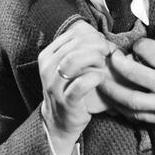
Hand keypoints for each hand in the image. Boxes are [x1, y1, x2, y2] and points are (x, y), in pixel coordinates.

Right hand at [39, 23, 110, 154]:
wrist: (59, 121)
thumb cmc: (70, 88)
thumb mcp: (69, 65)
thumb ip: (79, 48)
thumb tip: (97, 33)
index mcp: (47, 55)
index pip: (71, 35)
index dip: (91, 35)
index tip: (102, 41)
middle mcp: (47, 69)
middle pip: (74, 45)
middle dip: (95, 44)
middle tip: (106, 50)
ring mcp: (55, 86)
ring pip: (73, 61)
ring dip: (93, 57)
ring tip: (102, 62)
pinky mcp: (67, 102)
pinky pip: (81, 84)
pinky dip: (94, 77)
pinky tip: (100, 77)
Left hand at [100, 38, 154, 132]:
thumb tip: (147, 53)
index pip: (147, 49)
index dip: (139, 44)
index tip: (137, 45)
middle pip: (131, 73)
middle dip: (117, 63)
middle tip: (111, 57)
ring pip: (129, 99)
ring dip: (112, 89)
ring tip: (102, 81)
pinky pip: (137, 116)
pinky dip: (123, 109)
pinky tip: (115, 102)